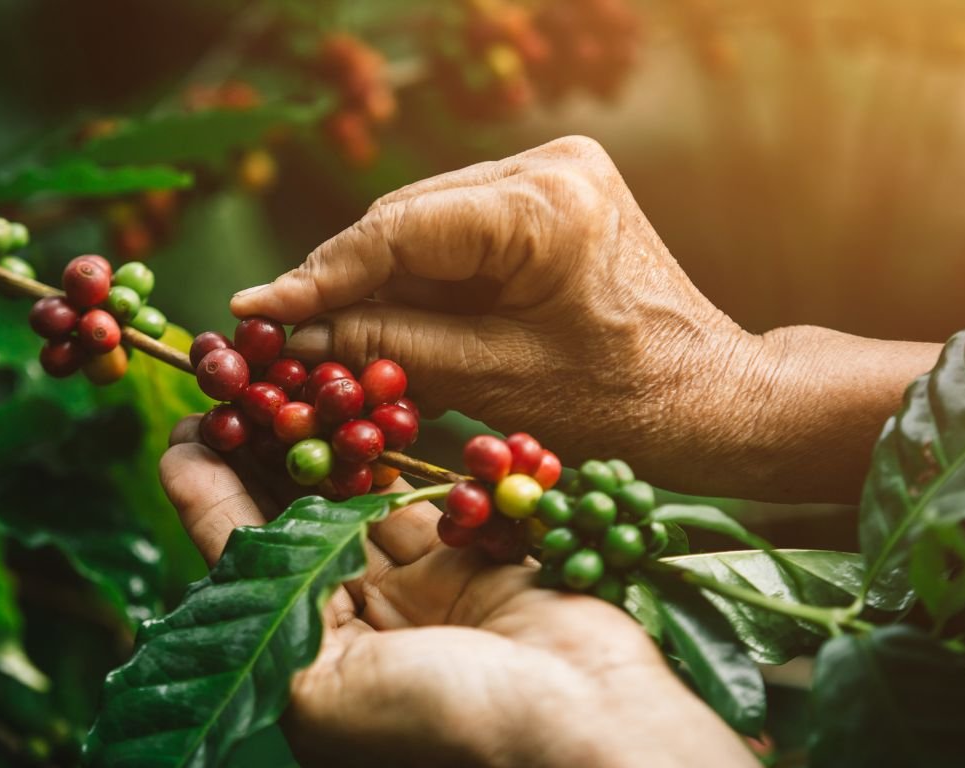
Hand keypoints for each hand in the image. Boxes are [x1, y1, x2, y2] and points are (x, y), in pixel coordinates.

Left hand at [159, 422, 893, 767]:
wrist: (588, 732)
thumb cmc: (442, 728)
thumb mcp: (317, 690)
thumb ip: (260, 604)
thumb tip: (207, 530)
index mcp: (307, 677)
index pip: (244, 573)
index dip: (208, 500)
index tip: (183, 432)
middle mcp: (356, 634)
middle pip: (294, 530)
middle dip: (259, 459)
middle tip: (226, 386)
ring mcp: (416, 595)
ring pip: (353, 502)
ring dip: (318, 443)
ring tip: (276, 379)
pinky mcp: (469, 559)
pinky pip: (417, 495)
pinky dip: (386, 453)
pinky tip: (351, 403)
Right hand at [231, 136, 938, 501]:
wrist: (708, 395)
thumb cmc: (619, 403)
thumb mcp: (493, 383)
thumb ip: (392, 345)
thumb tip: (300, 331)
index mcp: (545, 206)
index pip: (399, 230)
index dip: (320, 275)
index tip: (256, 309)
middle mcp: (547, 165)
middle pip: (405, 219)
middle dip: (341, 278)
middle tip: (277, 330)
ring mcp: (550, 172)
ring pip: (423, 223)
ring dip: (374, 279)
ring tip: (319, 333)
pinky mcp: (548, 193)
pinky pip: (454, 232)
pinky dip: (416, 277)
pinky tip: (378, 316)